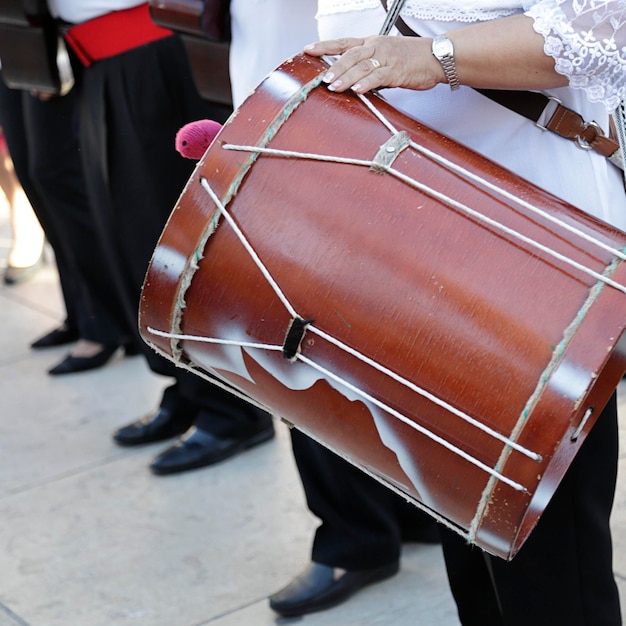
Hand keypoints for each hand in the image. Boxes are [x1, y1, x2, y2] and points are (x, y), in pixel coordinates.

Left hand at [304, 35, 444, 94]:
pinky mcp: (396, 71)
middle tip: (323, 78)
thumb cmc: (410, 58)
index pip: (343, 43)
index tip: (308, 50)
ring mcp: (386, 58)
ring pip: (361, 67)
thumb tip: (352, 81)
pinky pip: (378, 77)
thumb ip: (367, 68)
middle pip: (350, 55)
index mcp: (371, 43)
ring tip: (334, 86)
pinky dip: (366, 84)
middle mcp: (376, 48)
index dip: (325, 46)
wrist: (435, 56)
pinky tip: (357, 90)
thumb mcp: (384, 57)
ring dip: (346, 77)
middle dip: (335, 67)